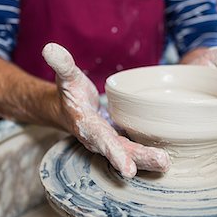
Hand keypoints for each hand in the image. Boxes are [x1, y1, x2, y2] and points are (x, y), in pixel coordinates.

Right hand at [42, 43, 170, 177]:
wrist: (66, 109)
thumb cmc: (69, 92)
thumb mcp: (66, 76)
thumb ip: (62, 64)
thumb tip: (50, 48)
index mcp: (85, 124)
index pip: (100, 139)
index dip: (114, 153)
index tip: (128, 168)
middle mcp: (97, 138)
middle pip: (120, 151)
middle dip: (140, 158)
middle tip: (162, 163)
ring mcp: (108, 142)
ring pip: (129, 153)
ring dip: (147, 159)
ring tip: (166, 164)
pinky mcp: (117, 142)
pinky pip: (132, 150)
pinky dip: (146, 154)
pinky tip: (164, 158)